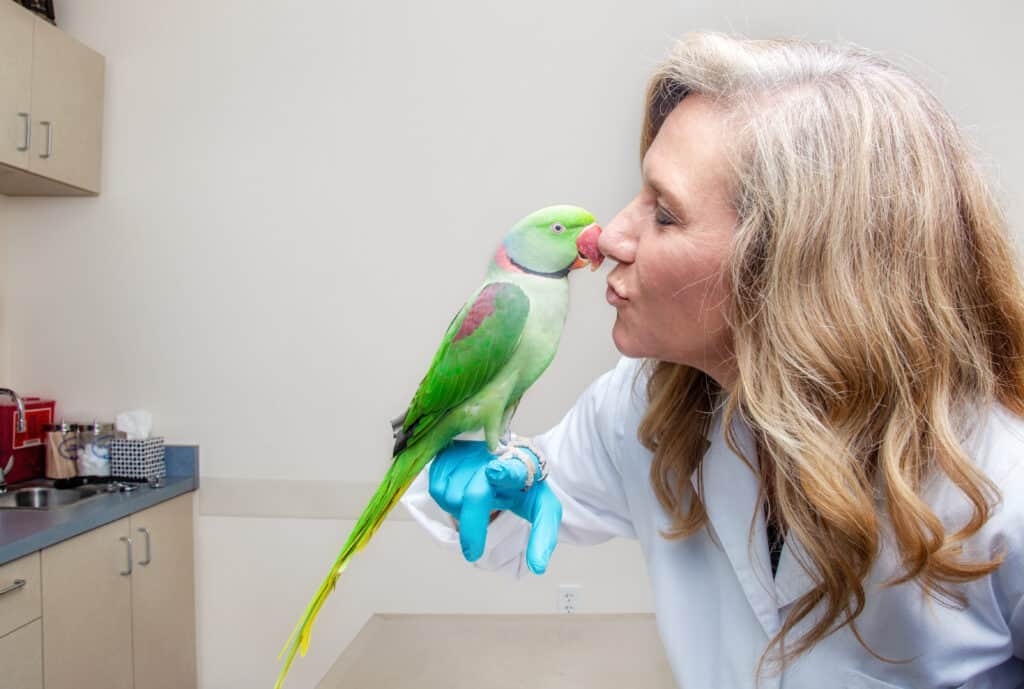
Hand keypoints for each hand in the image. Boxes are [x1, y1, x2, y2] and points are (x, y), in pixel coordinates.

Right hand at [428, 439, 561, 573]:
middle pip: (476, 495)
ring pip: (453, 497)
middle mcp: (491, 459)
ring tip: (478, 506)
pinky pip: (437, 490)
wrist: (509, 461)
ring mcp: (465, 457)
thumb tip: (538, 567)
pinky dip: (448, 501)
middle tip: (473, 553)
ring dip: (462, 512)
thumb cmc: (524, 488)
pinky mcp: (446, 457)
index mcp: (520, 469)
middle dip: (472, 526)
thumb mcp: (543, 509)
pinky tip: (463, 495)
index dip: (504, 471)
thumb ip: (543, 537)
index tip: (495, 473)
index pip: (513, 469)